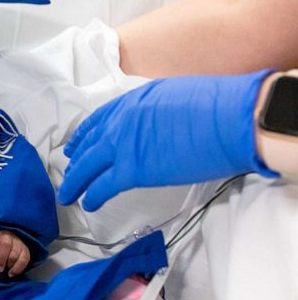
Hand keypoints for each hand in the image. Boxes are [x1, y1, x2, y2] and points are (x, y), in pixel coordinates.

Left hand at [0, 225, 29, 276]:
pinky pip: (24, 258)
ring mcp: (17, 240)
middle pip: (5, 244)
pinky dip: (18, 268)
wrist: (1, 259)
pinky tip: (11, 273)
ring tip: (3, 271)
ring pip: (16, 252)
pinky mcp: (24, 249)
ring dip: (9, 264)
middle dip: (1, 258)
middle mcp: (6, 233)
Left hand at [58, 70, 275, 210]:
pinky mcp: (133, 170)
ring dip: (75, 182)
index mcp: (134, 100)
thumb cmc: (220, 105)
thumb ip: (156, 111)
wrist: (232, 118)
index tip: (75, 146)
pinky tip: (88, 204)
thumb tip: (154, 126)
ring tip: (67, 194)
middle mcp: (121, 120)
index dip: (85, 135)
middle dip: (76, 161)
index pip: (99, 120)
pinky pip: (103, 186)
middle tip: (68, 172)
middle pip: (90, 144)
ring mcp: (124, 145)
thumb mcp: (176, 95)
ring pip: (87, 167)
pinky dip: (93, 196)